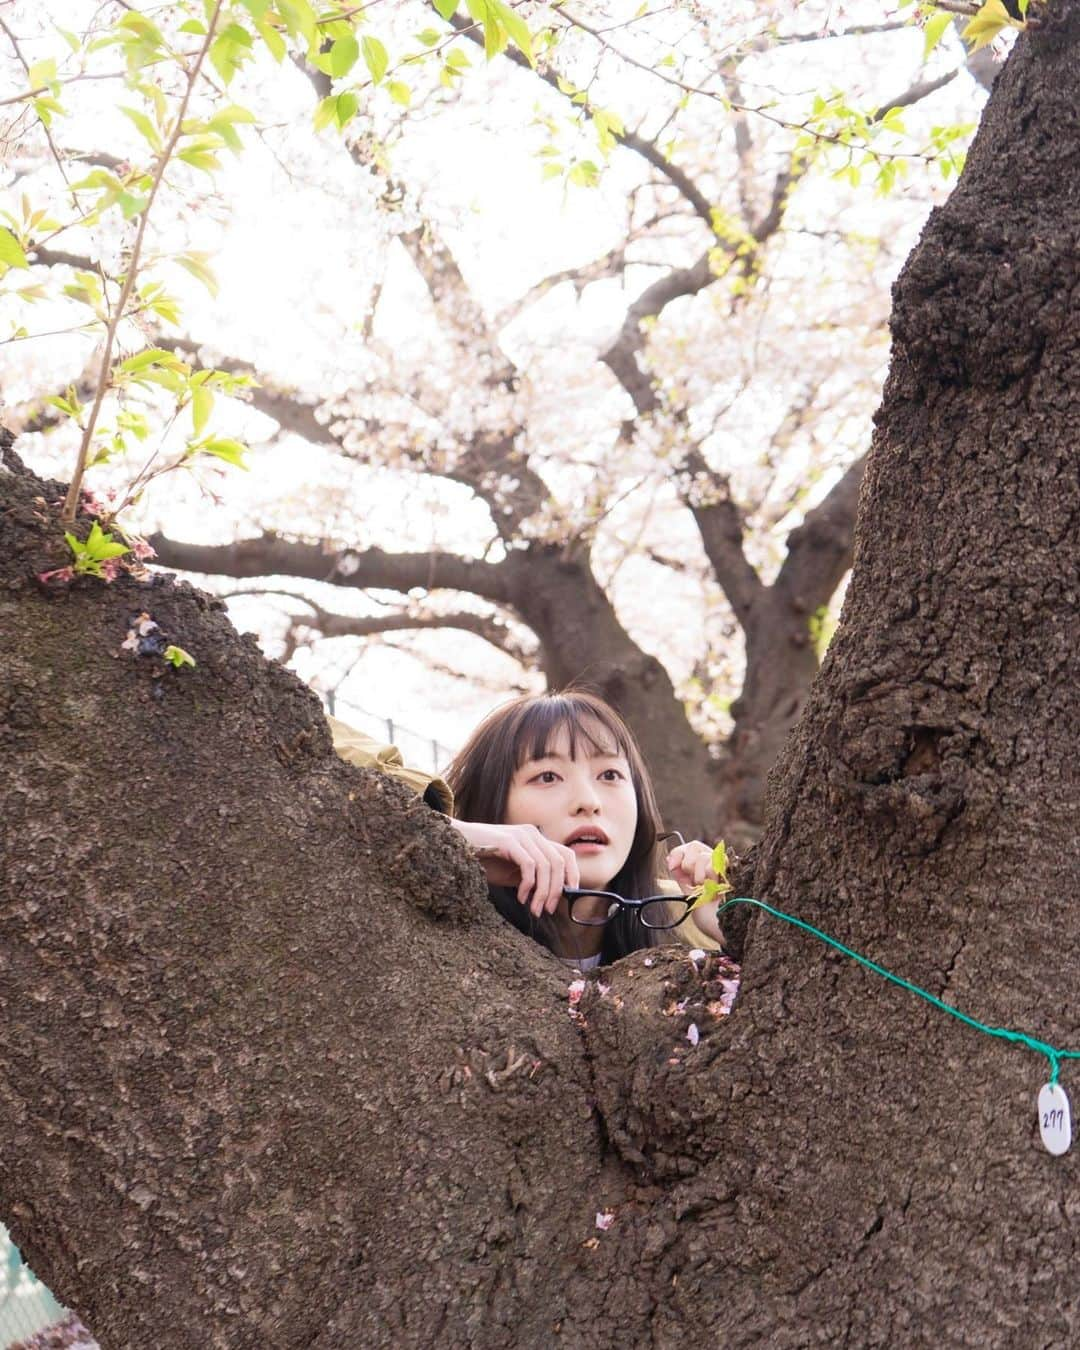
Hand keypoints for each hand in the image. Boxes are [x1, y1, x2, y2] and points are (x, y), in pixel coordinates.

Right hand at [450, 819, 579, 917]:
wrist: (455, 846)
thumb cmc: (483, 860)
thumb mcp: (512, 872)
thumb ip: (531, 879)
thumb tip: (552, 897)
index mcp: (535, 839)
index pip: (566, 854)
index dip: (573, 875)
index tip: (570, 896)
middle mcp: (532, 834)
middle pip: (559, 862)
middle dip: (556, 890)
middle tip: (547, 909)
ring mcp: (521, 835)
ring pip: (546, 865)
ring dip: (543, 892)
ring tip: (534, 908)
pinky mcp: (508, 841)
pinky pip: (529, 865)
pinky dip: (529, 885)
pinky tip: (521, 897)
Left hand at [666, 838, 725, 944]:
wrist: (728, 931)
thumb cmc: (713, 921)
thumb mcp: (691, 898)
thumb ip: (683, 879)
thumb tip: (670, 860)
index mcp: (704, 871)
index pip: (689, 849)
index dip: (678, 854)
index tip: (671, 865)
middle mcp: (715, 866)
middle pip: (695, 846)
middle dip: (688, 863)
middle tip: (695, 883)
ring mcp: (725, 867)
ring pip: (704, 854)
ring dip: (700, 874)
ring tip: (710, 890)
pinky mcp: (734, 868)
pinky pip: (716, 859)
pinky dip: (710, 873)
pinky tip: (716, 888)